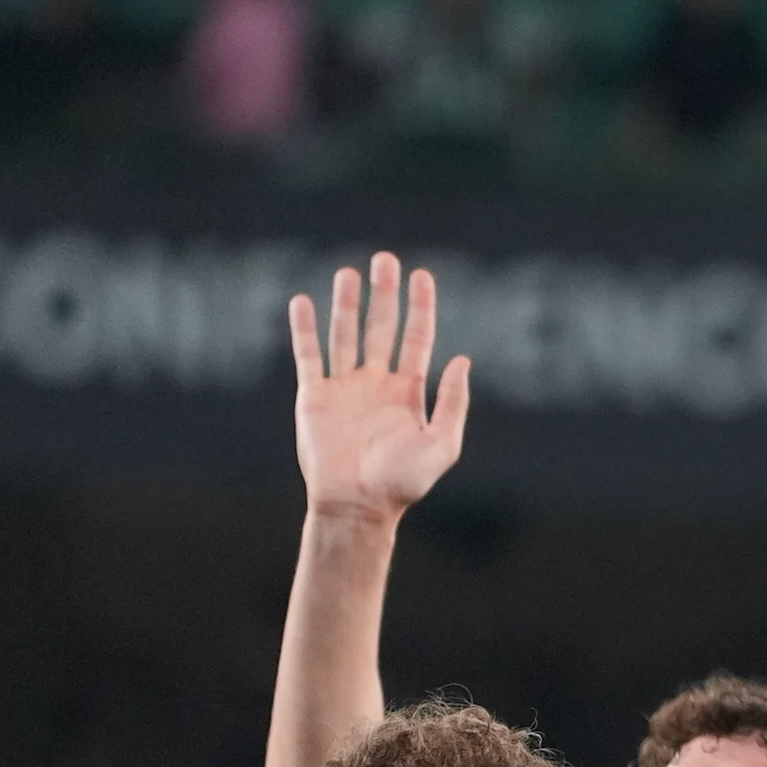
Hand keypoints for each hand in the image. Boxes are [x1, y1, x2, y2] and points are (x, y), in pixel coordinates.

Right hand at [289, 253, 470, 523]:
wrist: (357, 506)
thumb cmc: (403, 483)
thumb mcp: (443, 444)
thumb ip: (453, 402)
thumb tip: (463, 359)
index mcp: (408, 392)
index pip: (417, 338)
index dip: (421, 307)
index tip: (423, 275)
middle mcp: (376, 384)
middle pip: (381, 327)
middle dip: (384, 294)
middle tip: (386, 260)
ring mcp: (344, 388)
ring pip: (345, 334)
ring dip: (347, 304)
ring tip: (349, 272)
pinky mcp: (314, 396)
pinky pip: (308, 355)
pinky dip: (303, 329)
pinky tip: (303, 301)